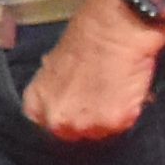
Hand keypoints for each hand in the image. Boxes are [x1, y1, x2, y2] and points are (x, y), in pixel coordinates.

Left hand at [23, 0, 163, 142]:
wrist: (112, 29)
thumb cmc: (82, 39)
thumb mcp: (53, 66)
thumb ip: (54, 90)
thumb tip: (63, 95)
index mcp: (36, 105)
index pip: (43, 127)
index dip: (61, 118)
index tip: (73, 111)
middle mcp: (57, 120)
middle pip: (71, 135)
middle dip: (84, 122)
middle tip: (98, 101)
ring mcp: (86, 124)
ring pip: (99, 134)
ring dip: (107, 119)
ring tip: (114, 94)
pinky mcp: (114, 122)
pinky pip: (123, 126)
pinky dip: (128, 113)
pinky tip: (128, 93)